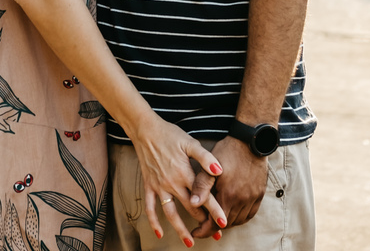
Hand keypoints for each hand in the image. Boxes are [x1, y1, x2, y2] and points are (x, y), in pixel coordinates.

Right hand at [131, 117, 226, 246]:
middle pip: (190, 208)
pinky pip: (150, 208)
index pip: (203, 196)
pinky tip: (159, 233)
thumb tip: (220, 170)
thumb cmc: (170, 135)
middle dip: (203, 222)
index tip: (224, 224)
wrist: (145, 130)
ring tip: (190, 242)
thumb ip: (205, 158)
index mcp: (184, 174)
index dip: (214, 210)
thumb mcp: (190, 143)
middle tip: (215, 234)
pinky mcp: (149, 186)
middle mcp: (172, 183)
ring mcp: (159, 187)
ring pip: (170, 213)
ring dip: (180, 229)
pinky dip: (153, 222)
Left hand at [188, 135, 266, 238]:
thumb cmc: (227, 152)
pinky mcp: (259, 194)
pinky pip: (250, 214)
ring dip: (227, 222)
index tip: (196, 232)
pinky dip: (240, 217)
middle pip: (227, 224)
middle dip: (214, 227)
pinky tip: (233, 213)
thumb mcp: (209, 167)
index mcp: (228, 195)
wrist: (250, 141)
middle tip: (204, 224)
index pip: (215, 223)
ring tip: (217, 218)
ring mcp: (252, 198)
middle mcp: (242, 200)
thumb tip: (193, 204)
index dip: (204, 230)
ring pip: (238, 220)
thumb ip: (201, 186)